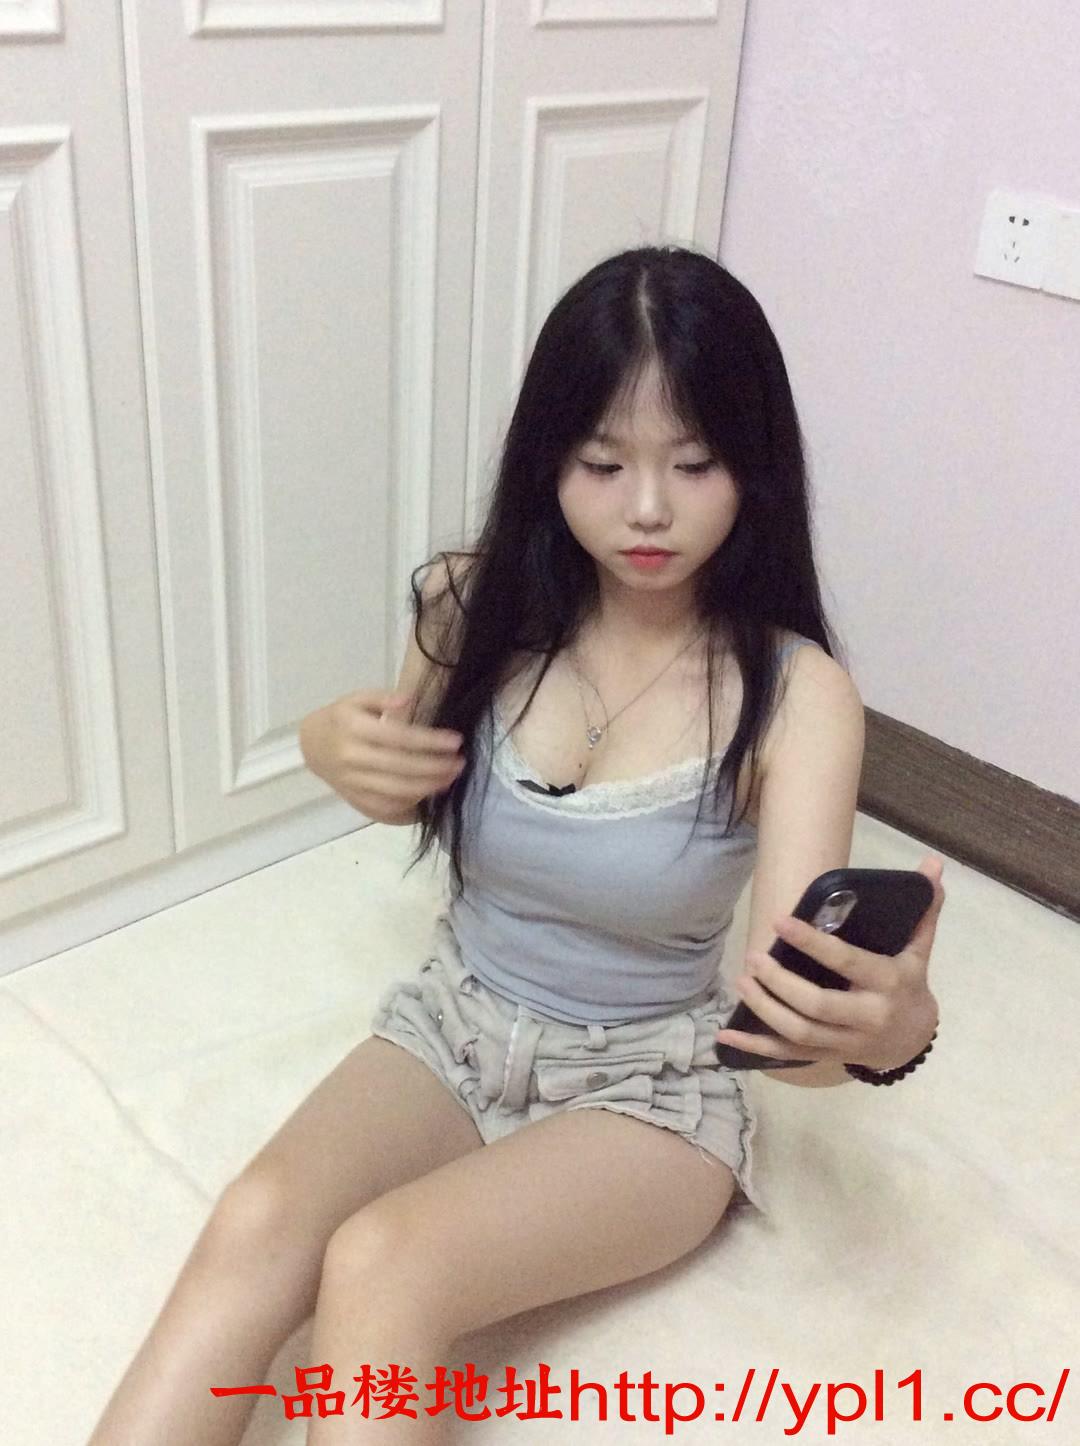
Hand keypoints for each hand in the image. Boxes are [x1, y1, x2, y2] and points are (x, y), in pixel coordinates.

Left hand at [714, 855, 944, 1068]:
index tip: (780, 922)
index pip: (847, 962)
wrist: (913, 1039)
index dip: (813, 943)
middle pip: (817, 1006)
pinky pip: (787, 1055)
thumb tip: (932, 864)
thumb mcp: (919, 949)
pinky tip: (725, 1037)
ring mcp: (844, 1042)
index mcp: (887, 983)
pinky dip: (754, 1048)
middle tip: (753, 957)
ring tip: (742, 980)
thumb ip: (923, 908)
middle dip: (781, 983)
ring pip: (799, 1032)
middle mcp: (866, 1017)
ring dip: (765, 1009)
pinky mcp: (826, 1056)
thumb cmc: (908, 984)